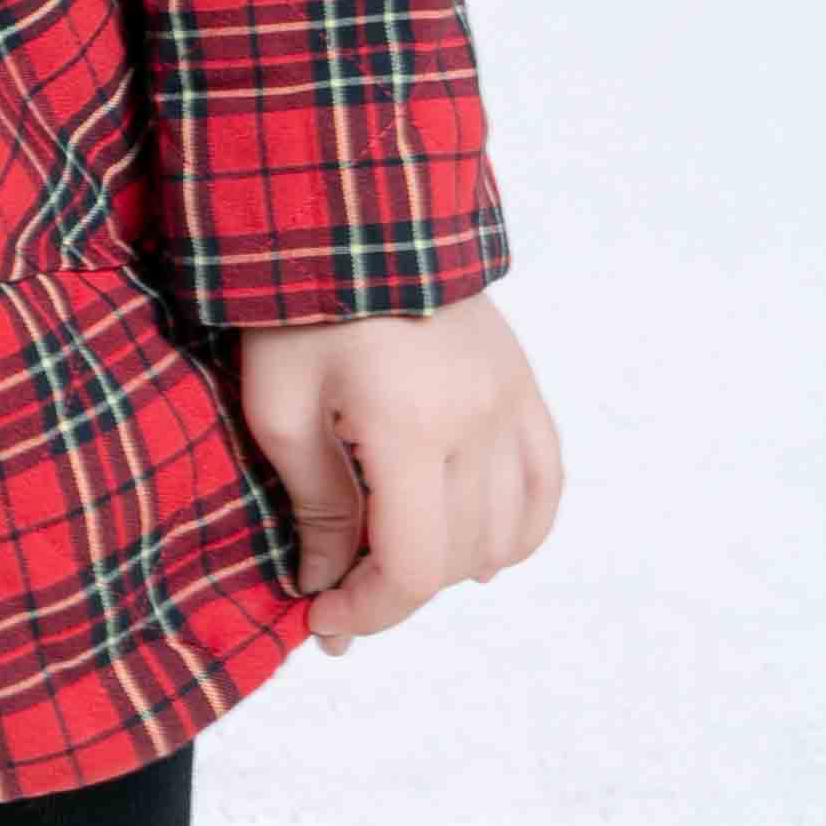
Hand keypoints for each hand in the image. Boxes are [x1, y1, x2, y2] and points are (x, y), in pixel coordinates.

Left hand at [233, 293, 561, 653]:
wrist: (354, 207)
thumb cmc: (299, 301)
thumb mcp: (279, 402)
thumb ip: (314, 502)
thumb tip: (324, 584)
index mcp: (410, 427)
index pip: (412, 565)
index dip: (368, 610)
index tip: (322, 619)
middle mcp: (477, 421)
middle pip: (457, 558)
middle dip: (396, 591)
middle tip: (342, 591)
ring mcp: (510, 401)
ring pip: (506, 533)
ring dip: (453, 565)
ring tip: (396, 556)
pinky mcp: (523, 384)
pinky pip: (545, 485)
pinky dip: (518, 530)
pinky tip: (478, 547)